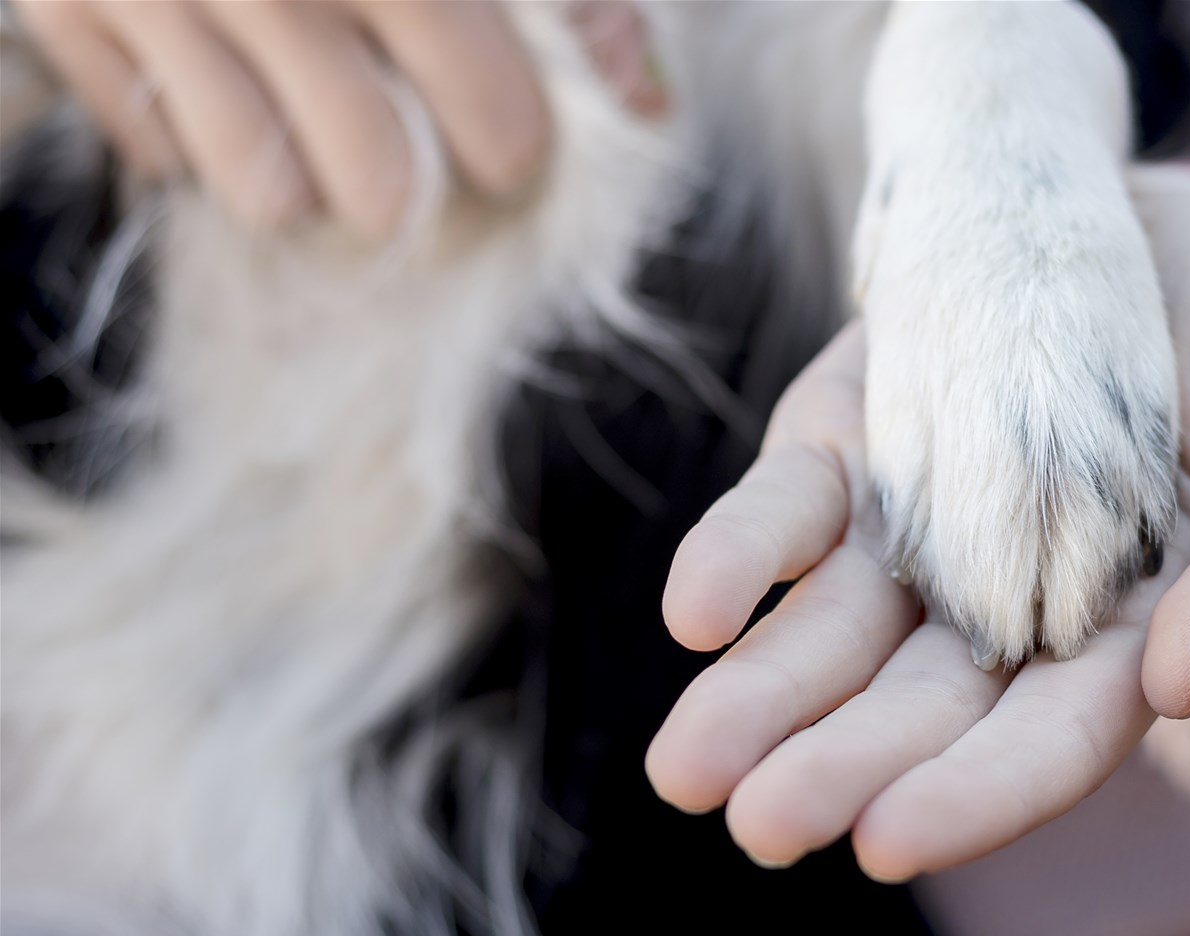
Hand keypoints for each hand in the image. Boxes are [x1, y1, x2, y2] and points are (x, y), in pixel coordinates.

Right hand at [12, 0, 663, 237]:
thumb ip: (576, 1)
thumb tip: (650, 106)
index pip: (491, 107)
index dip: (509, 138)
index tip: (508, 144)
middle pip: (379, 187)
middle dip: (401, 189)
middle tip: (397, 152)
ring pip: (268, 194)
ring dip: (296, 178)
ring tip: (298, 117)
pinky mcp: (70, 10)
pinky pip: (157, 153)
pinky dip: (189, 139)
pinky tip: (201, 76)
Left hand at [647, 163, 1189, 881]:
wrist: (1180, 226)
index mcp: (1128, 631)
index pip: (1050, 736)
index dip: (977, 791)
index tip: (888, 841)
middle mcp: (1009, 602)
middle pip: (919, 706)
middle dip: (840, 765)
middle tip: (761, 826)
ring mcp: (920, 528)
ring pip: (833, 631)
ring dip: (761, 696)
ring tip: (686, 768)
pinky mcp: (855, 452)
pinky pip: (788, 514)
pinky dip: (740, 558)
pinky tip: (696, 614)